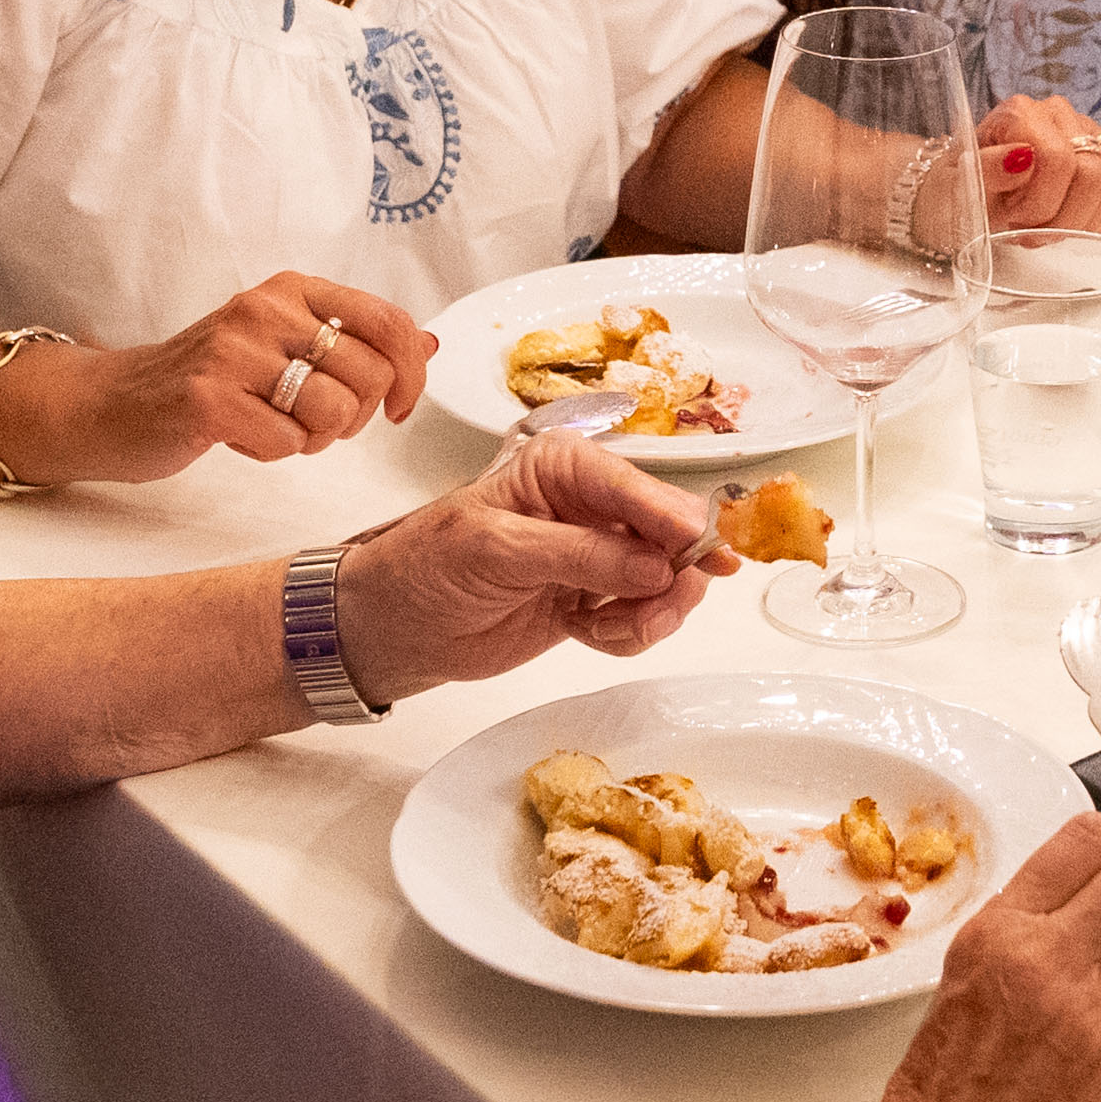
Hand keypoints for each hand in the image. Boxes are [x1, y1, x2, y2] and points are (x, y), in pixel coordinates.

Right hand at [87, 276, 434, 476]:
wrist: (115, 403)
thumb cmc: (208, 378)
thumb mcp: (284, 345)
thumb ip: (355, 343)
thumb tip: (428, 343)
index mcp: (293, 290)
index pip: (388, 322)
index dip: (411, 374)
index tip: (399, 407)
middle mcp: (266, 309)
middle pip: (370, 377)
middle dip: (354, 418)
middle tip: (311, 422)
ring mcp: (234, 352)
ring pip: (334, 413)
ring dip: (311, 439)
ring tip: (271, 425)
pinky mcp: (209, 398)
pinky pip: (287, 443)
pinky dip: (273, 453)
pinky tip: (240, 435)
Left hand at [327, 435, 725, 695]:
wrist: (393, 627)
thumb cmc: (425, 569)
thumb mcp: (496, 552)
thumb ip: (578, 555)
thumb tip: (655, 567)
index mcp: (563, 467)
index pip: (636, 488)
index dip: (676, 521)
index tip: (707, 554)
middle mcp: (590, 504)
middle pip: (668, 535)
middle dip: (671, 578)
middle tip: (655, 613)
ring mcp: (598, 554)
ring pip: (667, 581)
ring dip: (650, 613)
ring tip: (603, 628)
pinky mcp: (596, 598)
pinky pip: (643, 617)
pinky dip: (627, 634)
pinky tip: (587, 633)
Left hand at [971, 95, 1100, 238]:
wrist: (964, 195)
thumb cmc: (959, 192)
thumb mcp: (953, 187)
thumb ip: (985, 169)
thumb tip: (1021, 158)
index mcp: (1020, 113)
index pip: (1057, 159)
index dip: (1041, 203)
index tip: (1014, 219)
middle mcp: (1057, 114)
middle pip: (1093, 173)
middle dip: (1063, 218)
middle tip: (1030, 232)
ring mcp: (1086, 132)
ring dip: (1085, 220)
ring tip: (1050, 229)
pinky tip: (1071, 224)